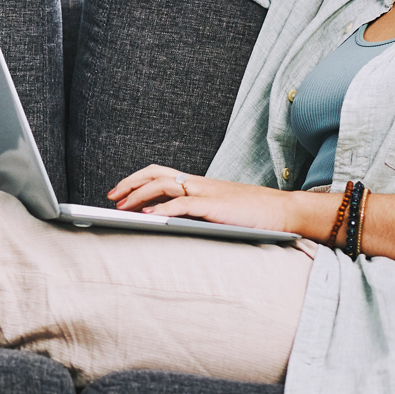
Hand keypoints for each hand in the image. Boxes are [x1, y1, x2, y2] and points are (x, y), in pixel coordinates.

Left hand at [106, 164, 298, 232]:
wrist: (283, 211)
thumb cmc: (253, 215)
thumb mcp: (217, 212)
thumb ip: (193, 213)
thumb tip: (163, 220)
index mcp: (198, 183)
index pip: (160, 172)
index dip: (136, 179)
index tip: (118, 192)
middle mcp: (199, 183)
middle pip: (155, 173)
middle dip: (129, 183)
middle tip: (111, 197)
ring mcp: (206, 193)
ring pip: (164, 185)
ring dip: (139, 195)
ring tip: (122, 208)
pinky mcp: (214, 206)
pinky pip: (183, 204)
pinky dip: (163, 209)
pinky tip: (149, 217)